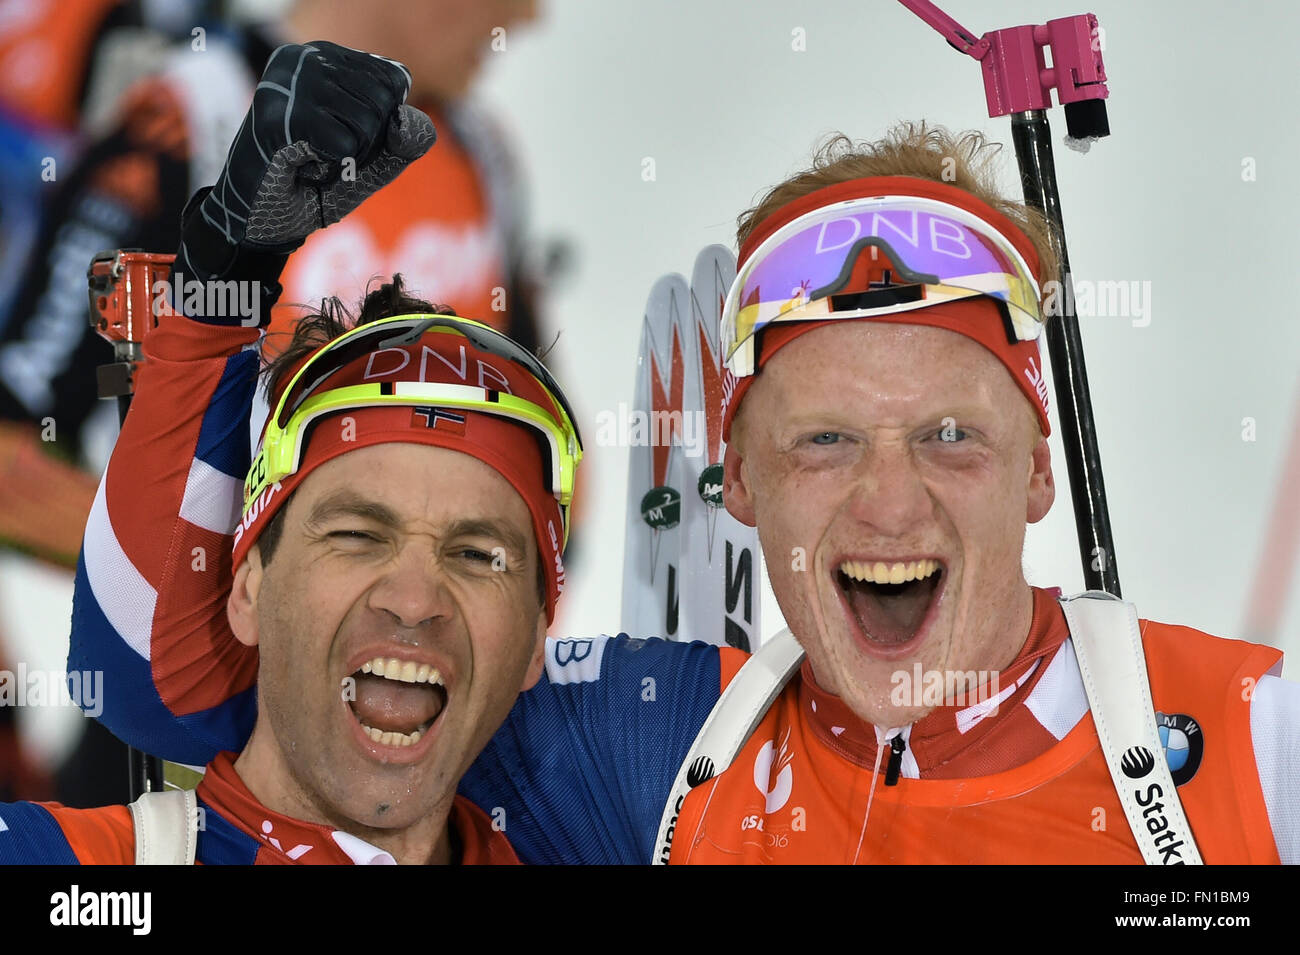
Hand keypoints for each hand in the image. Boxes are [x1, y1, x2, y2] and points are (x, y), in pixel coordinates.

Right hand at [183, 41, 435, 276]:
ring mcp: (288, 81)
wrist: (263, 220)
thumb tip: (406, 120)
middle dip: (366, 144)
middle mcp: (306, 56)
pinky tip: (300, 165)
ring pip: (366, 122)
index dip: (383, 126)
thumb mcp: (375, 162)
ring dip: (347, 158)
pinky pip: (345, 145)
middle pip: (383, 101)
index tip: (344, 137)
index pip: (393, 79)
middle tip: (326, 154)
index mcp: (328, 56)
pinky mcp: (277, 115)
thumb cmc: (316, 185)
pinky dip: (331, 169)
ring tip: (312, 158)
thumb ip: (404, 142)